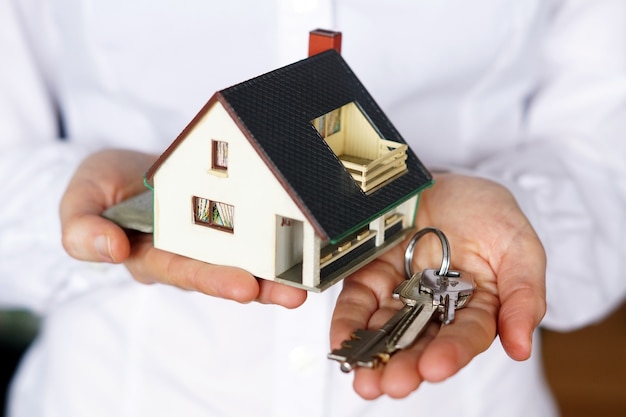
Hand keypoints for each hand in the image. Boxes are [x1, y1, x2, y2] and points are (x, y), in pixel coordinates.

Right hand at [60, 149, 306, 307]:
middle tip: (291, 294)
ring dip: (278, 274)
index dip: (211, 280)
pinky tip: (306, 247)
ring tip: (309, 282)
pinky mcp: (230, 222)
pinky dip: (280, 243)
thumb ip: (81, 228)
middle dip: (259, 285)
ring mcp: (211, 240)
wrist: (129, 167)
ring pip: (246, 262)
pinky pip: (256, 234)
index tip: (243, 287)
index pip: (182, 271)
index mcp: (152, 256)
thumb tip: (107, 249)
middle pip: (226, 273)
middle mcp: (187, 255)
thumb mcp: (80, 200)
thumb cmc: (104, 185)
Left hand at [330, 172, 545, 398]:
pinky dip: (348, 322)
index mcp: (477, 306)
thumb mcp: (519, 246)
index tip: (436, 368)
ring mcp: (401, 292)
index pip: (466, 335)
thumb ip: (524, 294)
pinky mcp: (371, 275)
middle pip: (421, 341)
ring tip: (364, 379)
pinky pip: (358, 301)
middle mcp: (437, 307)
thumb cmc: (487, 212)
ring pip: (387, 329)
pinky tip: (341, 342)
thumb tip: (521, 348)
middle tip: (392, 385)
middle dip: (406, 366)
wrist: (446, 179)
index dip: (452, 352)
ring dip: (373, 355)